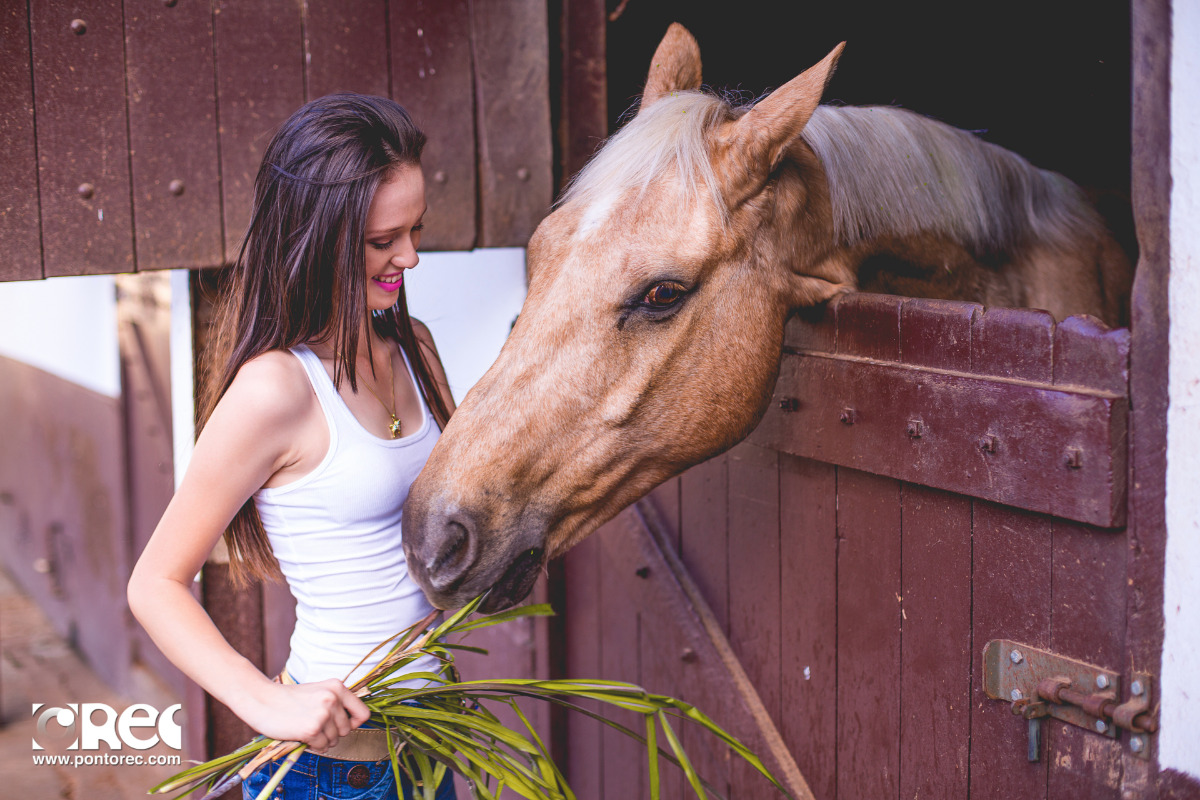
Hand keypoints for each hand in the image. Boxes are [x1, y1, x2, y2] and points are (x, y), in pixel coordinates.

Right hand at [243, 678, 370, 751]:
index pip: (363, 713)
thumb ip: (336, 702)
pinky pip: (322, 747)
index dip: (354, 723)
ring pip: (334, 740)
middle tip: (315, 727)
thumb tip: (354, 723)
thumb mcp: (318, 691)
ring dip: (322, 740)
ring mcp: (323, 714)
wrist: (261, 699)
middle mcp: (333, 699)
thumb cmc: (288, 698)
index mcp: (337, 687)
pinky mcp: (312, 729)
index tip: (342, 726)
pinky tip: (301, 735)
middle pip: (347, 730)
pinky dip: (313, 746)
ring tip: (306, 729)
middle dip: (333, 733)